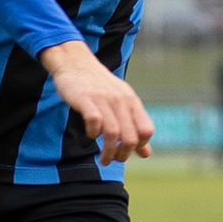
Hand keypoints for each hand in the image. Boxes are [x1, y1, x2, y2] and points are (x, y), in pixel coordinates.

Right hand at [41, 40, 154, 162]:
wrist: (75, 61)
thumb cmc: (99, 86)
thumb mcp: (122, 103)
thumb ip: (134, 127)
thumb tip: (147, 154)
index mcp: (132, 101)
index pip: (146, 130)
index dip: (139, 146)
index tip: (126, 150)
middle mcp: (121, 100)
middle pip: (130, 137)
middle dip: (123, 154)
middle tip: (113, 160)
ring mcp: (103, 99)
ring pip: (113, 133)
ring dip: (108, 152)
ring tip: (103, 160)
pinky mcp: (86, 99)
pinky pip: (94, 121)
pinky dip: (93, 133)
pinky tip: (90, 134)